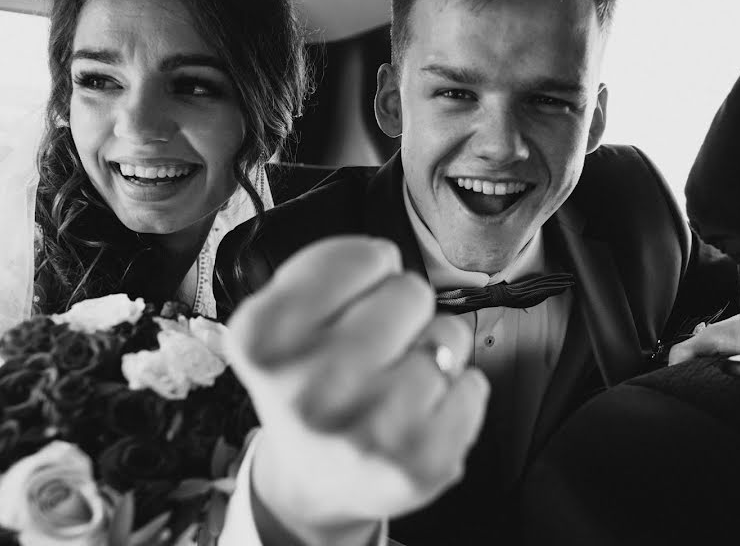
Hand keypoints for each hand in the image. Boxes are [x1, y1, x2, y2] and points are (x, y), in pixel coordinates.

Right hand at [224, 237, 488, 538]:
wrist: (314, 483)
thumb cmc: (307, 390)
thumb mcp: (277, 323)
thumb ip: (323, 271)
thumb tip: (384, 258)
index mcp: (264, 340)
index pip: (365, 256)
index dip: (364, 272)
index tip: (349, 300)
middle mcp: (311, 387)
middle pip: (410, 290)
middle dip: (399, 310)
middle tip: (372, 347)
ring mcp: (370, 428)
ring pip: (448, 334)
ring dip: (430, 351)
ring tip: (392, 382)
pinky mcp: (421, 459)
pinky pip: (474, 383)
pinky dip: (455, 391)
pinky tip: (417, 412)